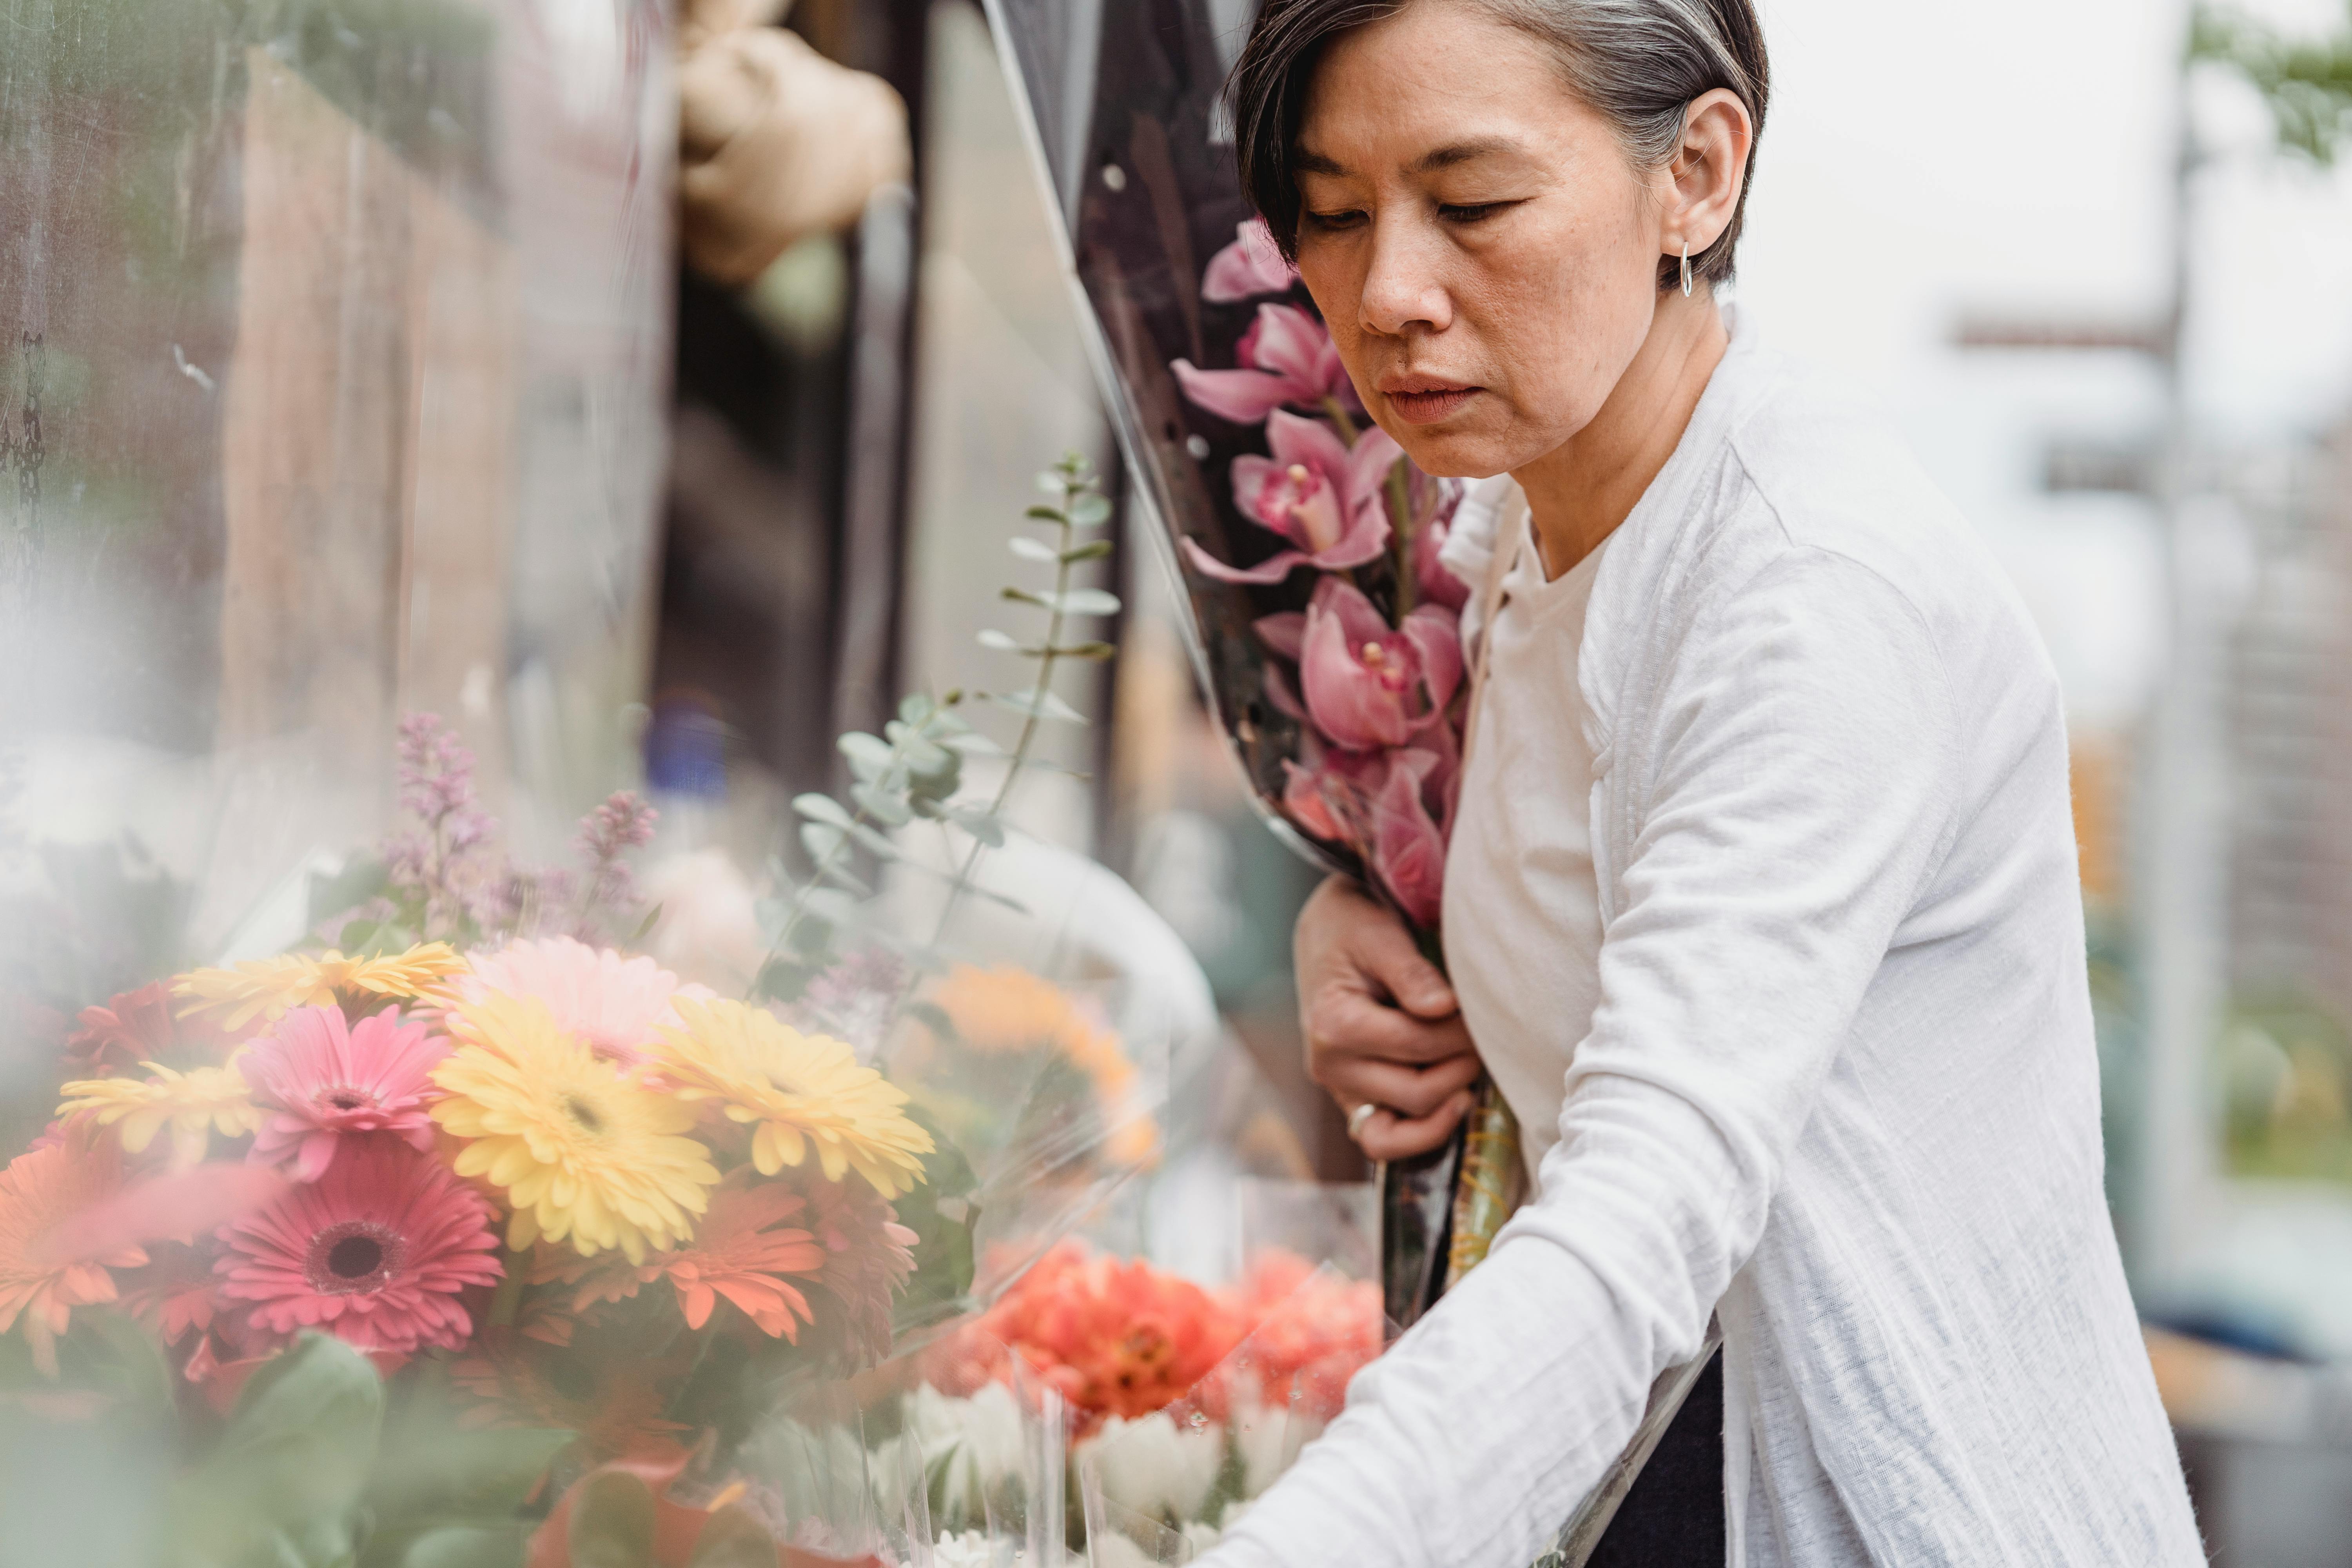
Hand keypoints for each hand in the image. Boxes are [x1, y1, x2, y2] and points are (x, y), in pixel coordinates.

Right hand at [1295, 875, 1480, 1160]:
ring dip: (1445, 1104)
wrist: (1324, 933)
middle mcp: (1328, 1065)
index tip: (1483, 1013)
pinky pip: (1381, 1141)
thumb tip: (1445, 1007)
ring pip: (1398, 1131)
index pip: (1418, 1044)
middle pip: (1415, 1091)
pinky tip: (1454, 1106)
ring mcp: (1338, 1088)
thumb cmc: (1353, 927)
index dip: (1462, 1033)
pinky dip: (1419, 1135)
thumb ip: (1411, 972)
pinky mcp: (1350, 1099)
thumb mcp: (1380, 934)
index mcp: (1333, 1023)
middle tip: (1485, 1039)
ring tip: (1472, 1073)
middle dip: (1461, 1066)